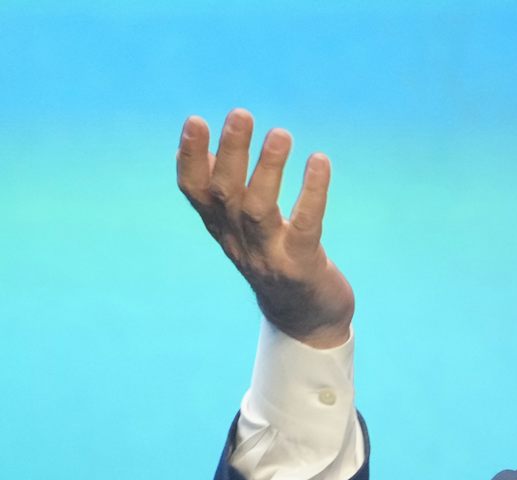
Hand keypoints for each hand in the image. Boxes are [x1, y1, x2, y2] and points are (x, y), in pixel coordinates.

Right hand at [176, 108, 354, 347]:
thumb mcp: (244, 230)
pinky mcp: (302, 267)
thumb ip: (225, 195)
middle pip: (225, 193)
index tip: (195, 120)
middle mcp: (238, 242)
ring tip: (280, 133)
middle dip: (230, 152)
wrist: (308, 320)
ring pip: (259, 209)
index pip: (194, 192)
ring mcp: (269, 256)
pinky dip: (312, 192)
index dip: (189, 158)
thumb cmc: (276, 262)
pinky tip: (319, 161)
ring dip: (267, 168)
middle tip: (241, 114)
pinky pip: (306, 225)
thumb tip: (204, 150)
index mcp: (221, 229)